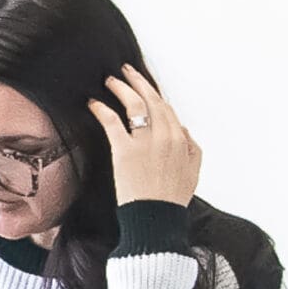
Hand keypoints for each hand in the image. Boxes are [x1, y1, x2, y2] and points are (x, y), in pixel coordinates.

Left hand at [87, 64, 201, 206]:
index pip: (166, 109)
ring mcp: (145, 142)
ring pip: (134, 105)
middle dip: (138, 81)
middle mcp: (165, 136)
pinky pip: (112, 122)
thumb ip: (192, 147)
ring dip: (121, 88)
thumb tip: (183, 129)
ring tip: (110, 80)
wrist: (156, 218)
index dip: (153, 95)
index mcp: (181, 140)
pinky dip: (102, 109)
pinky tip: (93, 103)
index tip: (144, 87)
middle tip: (126, 70)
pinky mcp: (124, 151)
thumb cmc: (171, 199)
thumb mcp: (193, 171)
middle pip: (151, 100)